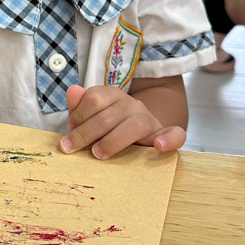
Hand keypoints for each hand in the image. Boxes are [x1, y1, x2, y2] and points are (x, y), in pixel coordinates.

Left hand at [60, 84, 185, 159]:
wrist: (140, 132)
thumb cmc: (109, 127)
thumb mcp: (92, 115)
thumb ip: (80, 105)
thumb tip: (72, 91)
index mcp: (112, 95)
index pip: (94, 99)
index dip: (79, 116)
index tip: (70, 130)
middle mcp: (131, 104)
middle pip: (107, 116)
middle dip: (85, 133)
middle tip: (70, 148)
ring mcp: (149, 119)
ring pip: (133, 126)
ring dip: (112, 141)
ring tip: (97, 154)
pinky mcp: (163, 135)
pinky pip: (175, 134)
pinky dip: (169, 140)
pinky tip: (159, 146)